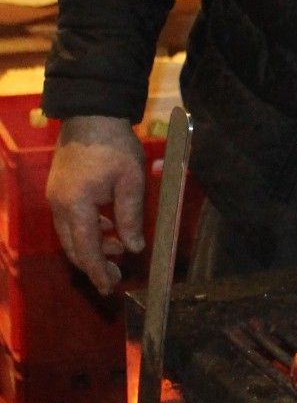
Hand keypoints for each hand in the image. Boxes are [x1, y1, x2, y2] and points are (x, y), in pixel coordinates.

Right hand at [47, 116, 146, 294]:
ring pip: (71, 234)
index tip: (110, 288)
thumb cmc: (114, 146)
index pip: (86, 250)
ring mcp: (55, 197)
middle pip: (74, 247)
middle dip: (94, 264)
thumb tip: (134, 248)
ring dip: (93, 245)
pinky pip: (70, 219)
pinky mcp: (59, 188)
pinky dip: (88, 229)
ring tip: (118, 246)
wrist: (91, 113)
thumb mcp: (131, 182)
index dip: (98, 272)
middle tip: (116, 276)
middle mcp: (59, 205)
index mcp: (76, 206)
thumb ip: (131, 217)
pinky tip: (108, 225)